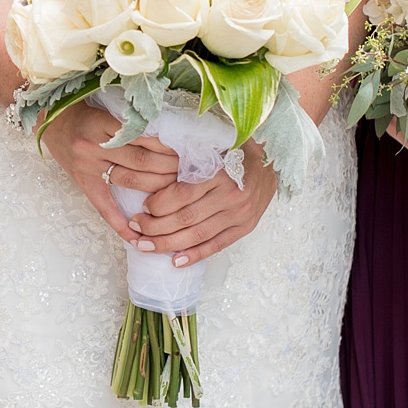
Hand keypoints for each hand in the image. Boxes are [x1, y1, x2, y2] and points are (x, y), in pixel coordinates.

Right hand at [42, 105, 180, 242]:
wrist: (49, 119)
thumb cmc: (83, 110)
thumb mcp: (108, 105)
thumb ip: (134, 117)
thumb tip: (173, 130)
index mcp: (104, 122)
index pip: (146, 137)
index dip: (170, 146)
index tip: (188, 149)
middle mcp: (95, 145)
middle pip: (143, 161)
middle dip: (170, 167)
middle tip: (190, 170)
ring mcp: (88, 166)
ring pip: (131, 181)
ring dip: (158, 188)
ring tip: (178, 190)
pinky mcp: (83, 182)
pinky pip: (104, 207)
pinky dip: (121, 224)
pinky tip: (137, 237)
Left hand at [129, 154, 277, 266]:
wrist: (270, 161)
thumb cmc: (233, 151)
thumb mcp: (210, 145)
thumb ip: (185, 158)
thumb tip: (150, 173)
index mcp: (219, 171)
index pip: (181, 194)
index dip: (158, 204)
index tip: (143, 207)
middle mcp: (230, 194)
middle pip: (185, 218)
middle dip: (155, 227)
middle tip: (136, 229)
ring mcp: (239, 214)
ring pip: (197, 235)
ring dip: (168, 244)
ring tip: (146, 246)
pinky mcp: (245, 227)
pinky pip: (217, 245)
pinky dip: (195, 255)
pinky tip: (176, 261)